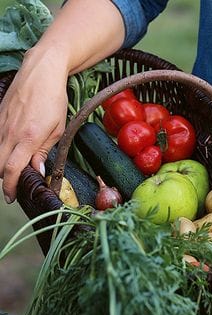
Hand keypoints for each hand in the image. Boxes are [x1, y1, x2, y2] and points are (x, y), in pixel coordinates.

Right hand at [0, 48, 69, 202]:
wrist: (40, 72)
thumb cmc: (53, 98)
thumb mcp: (58, 128)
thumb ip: (44, 151)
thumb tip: (37, 170)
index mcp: (28, 137)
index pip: (12, 170)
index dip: (11, 186)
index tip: (12, 196)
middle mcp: (10, 132)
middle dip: (6, 179)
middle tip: (16, 185)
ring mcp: (0, 124)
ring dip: (3, 164)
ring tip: (16, 167)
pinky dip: (0, 149)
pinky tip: (12, 150)